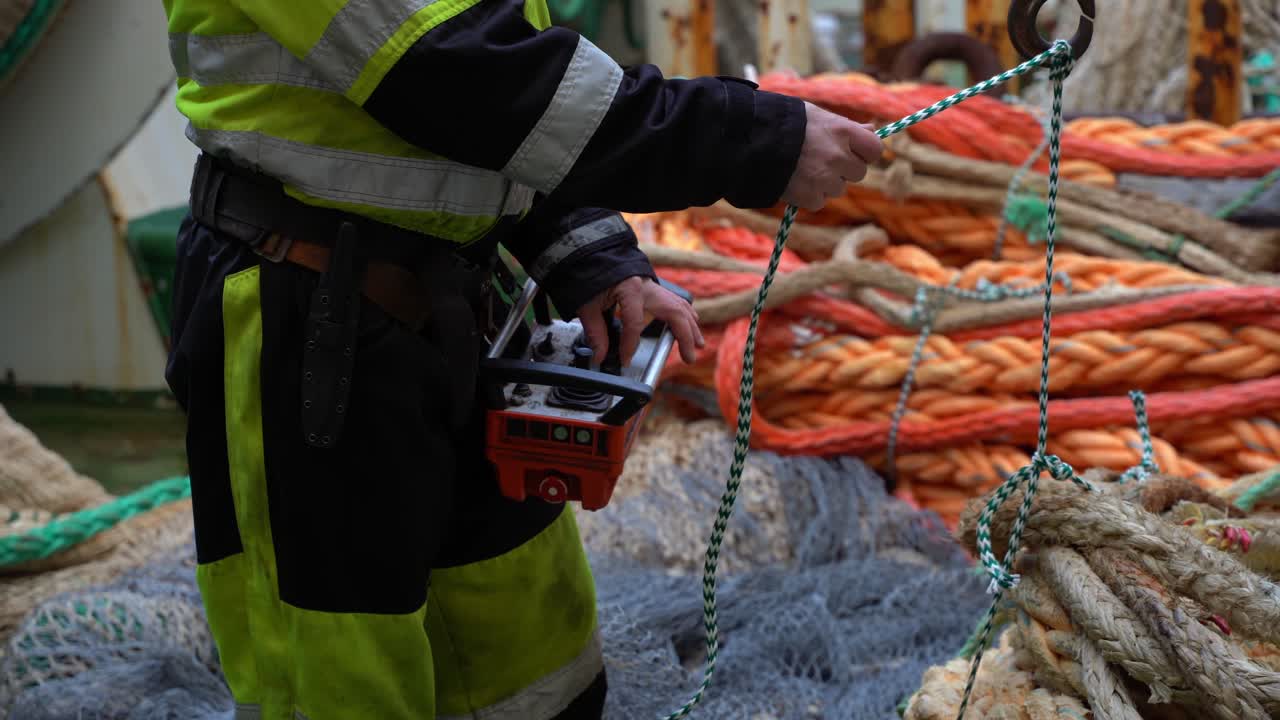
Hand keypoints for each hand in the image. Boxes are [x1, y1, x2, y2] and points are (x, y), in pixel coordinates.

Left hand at [576, 276, 704, 365]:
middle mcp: (648, 286)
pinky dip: (686, 314)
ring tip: (698, 345)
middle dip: (684, 337)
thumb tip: (600, 356)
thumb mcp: (587, 305)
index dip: (630, 345)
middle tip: (689, 358)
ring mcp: (654, 286)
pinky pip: (677, 301)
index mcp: (630, 288)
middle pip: (674, 313)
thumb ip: (595, 332)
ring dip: (691, 327)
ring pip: (680, 306)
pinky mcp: (655, 287)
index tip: (624, 360)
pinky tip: (693, 324)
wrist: (596, 255)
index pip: (634, 323)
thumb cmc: (591, 275)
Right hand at [780, 102, 882, 210]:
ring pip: (838, 189)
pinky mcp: (809, 196)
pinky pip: (819, 201)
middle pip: (858, 173)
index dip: (865, 153)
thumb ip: (845, 126)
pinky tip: (794, 181)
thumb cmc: (785, 123)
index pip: (875, 150)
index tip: (854, 152)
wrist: (751, 141)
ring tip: (802, 168)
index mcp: (843, 132)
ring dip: (825, 183)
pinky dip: (808, 196)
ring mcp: (824, 178)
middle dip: (843, 170)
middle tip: (821, 160)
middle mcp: (838, 156)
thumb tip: (873, 130)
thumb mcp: (817, 116)